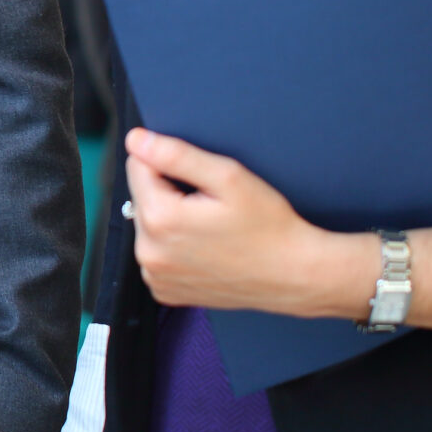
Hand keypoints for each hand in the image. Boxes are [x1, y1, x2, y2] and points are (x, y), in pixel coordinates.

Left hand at [124, 130, 367, 319]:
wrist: (294, 275)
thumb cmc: (269, 227)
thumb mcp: (228, 177)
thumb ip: (176, 154)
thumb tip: (136, 140)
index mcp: (160, 219)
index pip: (138, 165)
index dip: (170, 164)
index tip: (201, 181)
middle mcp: (149, 252)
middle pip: (142, 197)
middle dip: (170, 192)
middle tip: (211, 206)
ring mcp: (156, 275)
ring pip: (148, 225)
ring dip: (170, 219)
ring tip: (210, 228)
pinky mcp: (164, 290)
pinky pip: (156, 253)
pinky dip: (173, 246)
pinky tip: (204, 248)